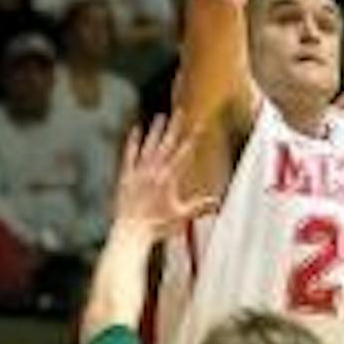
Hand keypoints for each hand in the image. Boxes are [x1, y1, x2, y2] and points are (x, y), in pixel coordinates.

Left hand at [112, 116, 216, 237]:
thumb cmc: (157, 226)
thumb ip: (199, 206)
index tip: (199, 125)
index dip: (192, 138)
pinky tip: (136, 130)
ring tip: (161, 115)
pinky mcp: (126, 176)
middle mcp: (154, 171)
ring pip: (149, 146)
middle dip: (175, 126)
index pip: (184, 153)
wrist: (132, 231)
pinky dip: (133, 142)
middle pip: (167, 144)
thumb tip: (217, 201)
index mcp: (169, 178)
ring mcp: (139, 172)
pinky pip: (129, 154)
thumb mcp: (182, 215)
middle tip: (180, 111)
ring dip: (156, 130)